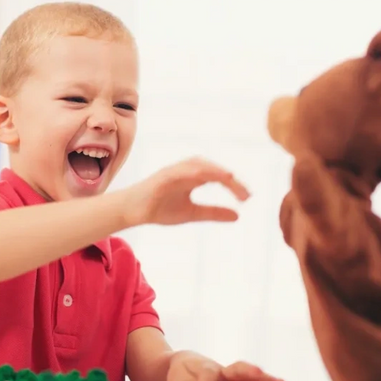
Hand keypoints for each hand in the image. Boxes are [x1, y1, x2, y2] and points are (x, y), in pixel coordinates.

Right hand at [124, 157, 249, 226]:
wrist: (133, 212)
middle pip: (212, 169)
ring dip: (214, 170)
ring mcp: (174, 172)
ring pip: (198, 165)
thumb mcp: (192, 213)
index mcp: (194, 178)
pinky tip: (203, 176)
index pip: (219, 178)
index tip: (247, 198)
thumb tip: (238, 215)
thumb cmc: (160, 209)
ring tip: (230, 178)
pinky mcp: (162, 176)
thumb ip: (213, 212)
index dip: (234, 186)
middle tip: (244, 194)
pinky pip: (179, 171)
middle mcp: (186, 171)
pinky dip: (192, 171)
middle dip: (229, 179)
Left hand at [167, 351, 284, 380]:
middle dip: (248, 371)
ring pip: (251, 378)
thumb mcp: (181, 379)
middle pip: (238, 369)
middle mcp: (224, 372)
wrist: (184, 365)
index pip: (208, 373)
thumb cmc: (183, 372)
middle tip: (258, 372)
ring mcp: (234, 380)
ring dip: (265, 380)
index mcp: (206, 368)